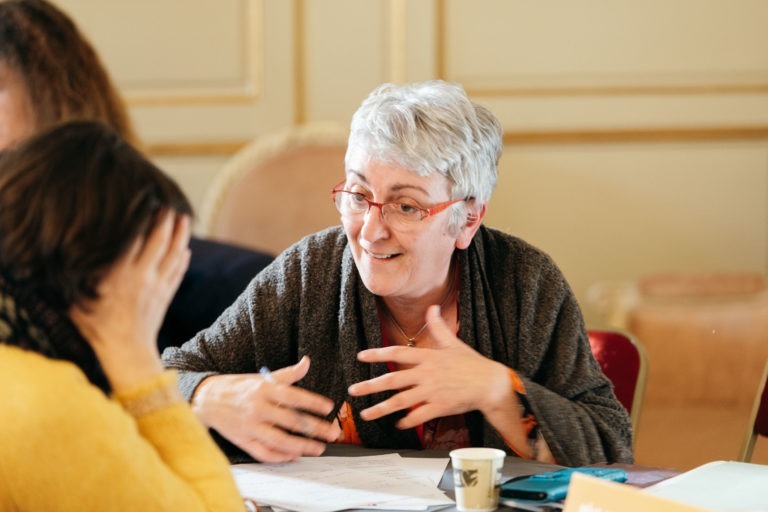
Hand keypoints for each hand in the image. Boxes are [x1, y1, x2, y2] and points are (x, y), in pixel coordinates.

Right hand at [69, 210, 190, 390]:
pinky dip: (182, 259)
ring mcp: (158, 286)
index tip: (143, 202)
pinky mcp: (167, 296)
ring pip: (174, 254)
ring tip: (184, 218)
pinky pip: (178, 272)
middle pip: (160, 242)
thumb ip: (77, 278)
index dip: (141, 220)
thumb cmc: (95, 326)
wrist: (126, 352)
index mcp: (120, 274)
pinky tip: (185, 249)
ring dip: (181, 235)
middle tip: (169, 203)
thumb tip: (61, 258)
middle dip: (165, 221)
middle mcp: (142, 277)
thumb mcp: (79, 299)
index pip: (134, 239)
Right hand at [192, 356, 341, 462]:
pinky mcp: (243, 441)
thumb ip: (287, 374)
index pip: (293, 396)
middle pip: (291, 420)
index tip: (328, 408)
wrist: (206, 399)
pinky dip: (280, 457)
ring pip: (279, 440)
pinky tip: (294, 456)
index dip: (312, 402)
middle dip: (315, 428)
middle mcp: (257, 408)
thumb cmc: (238, 387)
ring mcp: (250, 426)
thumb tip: (307, 362)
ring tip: (319, 448)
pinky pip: (264, 453)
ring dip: (302, 446)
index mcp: (263, 390)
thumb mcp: (261, 378)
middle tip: (332, 433)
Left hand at [348, 305, 512, 428]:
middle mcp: (427, 374)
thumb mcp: (453, 342)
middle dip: (371, 385)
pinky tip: (397, 424)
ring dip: (382, 408)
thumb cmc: (471, 363)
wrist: (490, 384)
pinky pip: (419, 415)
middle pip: (393, 379)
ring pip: (402, 401)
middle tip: (353, 390)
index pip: (398, 352)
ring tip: (366, 414)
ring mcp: (433, 391)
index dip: (378, 353)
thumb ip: (438, 326)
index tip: (360, 356)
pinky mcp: (440, 406)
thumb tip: (432, 307)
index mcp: (428, 357)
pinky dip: (407, 421)